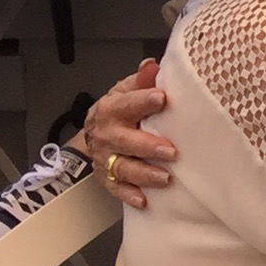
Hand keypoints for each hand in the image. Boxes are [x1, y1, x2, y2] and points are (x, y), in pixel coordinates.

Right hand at [84, 59, 174, 210]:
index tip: (162, 98)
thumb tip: (152, 65)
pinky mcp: (107, 177)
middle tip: (170, 151)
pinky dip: (129, 195)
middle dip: (147, 146)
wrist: (95, 132)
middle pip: (125, 141)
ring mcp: (106, 158)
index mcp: (112, 109)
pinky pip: (116, 189)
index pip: (127, 104)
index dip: (143, 101)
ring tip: (165, 178)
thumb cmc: (120, 110)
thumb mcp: (126, 91)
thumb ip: (141, 81)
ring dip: (144, 174)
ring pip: (123, 168)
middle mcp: (107, 135)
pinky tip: (144, 200)